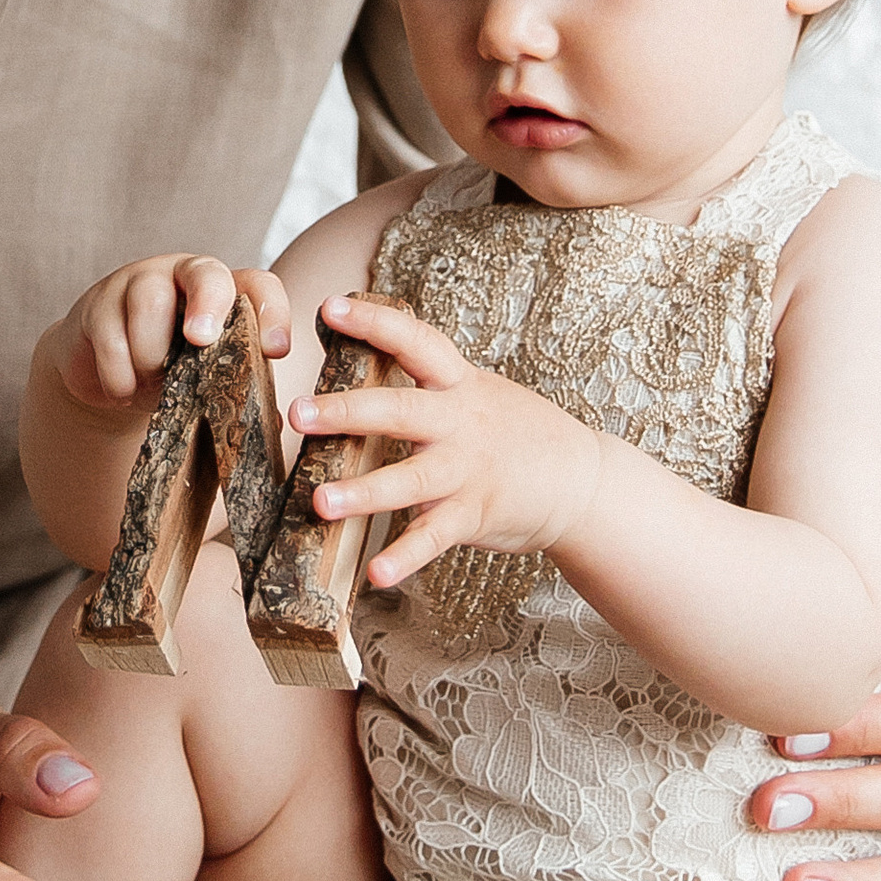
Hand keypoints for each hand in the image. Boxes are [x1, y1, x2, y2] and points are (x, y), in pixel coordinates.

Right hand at [38, 251, 292, 417]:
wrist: (109, 374)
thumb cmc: (171, 370)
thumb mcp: (206, 377)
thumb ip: (236, 390)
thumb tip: (274, 421)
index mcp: (223, 292)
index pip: (258, 285)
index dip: (273, 312)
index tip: (275, 351)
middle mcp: (183, 277)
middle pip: (206, 272)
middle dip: (209, 306)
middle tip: (201, 342)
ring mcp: (137, 283)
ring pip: (150, 302)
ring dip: (153, 356)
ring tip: (152, 384)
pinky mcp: (98, 305)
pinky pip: (110, 338)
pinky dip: (120, 376)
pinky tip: (124, 389)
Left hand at [294, 293, 600, 589]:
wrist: (581, 480)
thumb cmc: (516, 432)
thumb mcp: (475, 392)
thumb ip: (427, 382)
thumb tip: (362, 358)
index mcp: (457, 385)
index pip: (415, 340)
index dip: (374, 322)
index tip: (330, 306)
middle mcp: (460, 422)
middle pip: (400, 410)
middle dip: (347, 411)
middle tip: (298, 414)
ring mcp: (468, 471)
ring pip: (410, 479)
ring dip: (364, 492)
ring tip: (319, 502)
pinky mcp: (475, 514)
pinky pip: (434, 538)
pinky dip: (405, 557)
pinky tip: (375, 575)